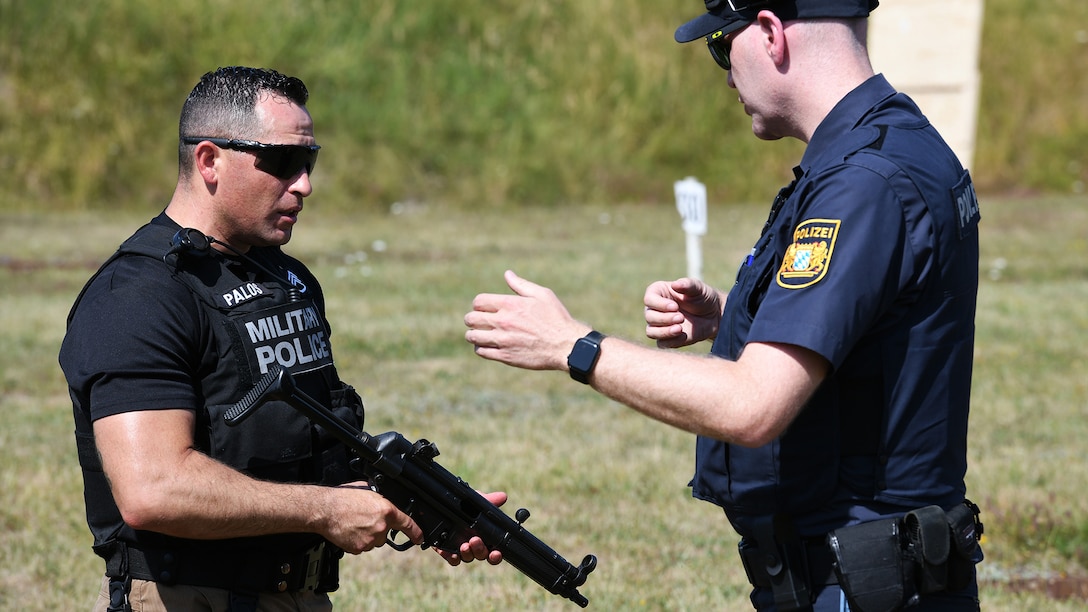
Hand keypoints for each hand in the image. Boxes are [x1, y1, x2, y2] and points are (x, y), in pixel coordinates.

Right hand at [321, 482, 423, 553]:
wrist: (325, 510)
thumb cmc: (343, 497)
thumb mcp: (368, 490)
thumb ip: (381, 499)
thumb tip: (386, 502)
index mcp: (386, 510)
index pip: (407, 523)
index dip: (416, 532)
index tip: (420, 538)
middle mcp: (381, 526)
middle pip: (386, 533)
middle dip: (378, 528)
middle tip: (364, 519)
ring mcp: (370, 539)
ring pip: (374, 541)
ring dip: (368, 535)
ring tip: (354, 523)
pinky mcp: (359, 548)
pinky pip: (363, 547)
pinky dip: (358, 541)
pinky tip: (350, 531)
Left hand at [437, 491, 506, 566]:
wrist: (443, 504)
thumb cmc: (464, 504)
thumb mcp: (475, 501)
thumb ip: (489, 500)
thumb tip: (503, 496)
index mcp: (484, 536)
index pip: (493, 551)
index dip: (496, 555)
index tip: (496, 553)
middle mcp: (473, 544)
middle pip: (481, 555)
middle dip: (480, 551)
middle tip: (475, 540)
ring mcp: (460, 548)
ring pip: (467, 558)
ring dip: (468, 554)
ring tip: (464, 546)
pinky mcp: (446, 549)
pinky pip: (451, 558)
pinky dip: (453, 558)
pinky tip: (453, 554)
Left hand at [465, 270, 588, 370]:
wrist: (566, 345)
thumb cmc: (556, 318)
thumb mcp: (542, 295)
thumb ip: (521, 285)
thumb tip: (507, 274)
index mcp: (510, 304)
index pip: (479, 301)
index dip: (478, 304)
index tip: (483, 308)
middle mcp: (503, 321)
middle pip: (471, 319)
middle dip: (472, 319)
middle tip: (478, 322)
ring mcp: (503, 340)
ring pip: (473, 337)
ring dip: (473, 335)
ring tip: (479, 335)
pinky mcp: (505, 356)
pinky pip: (481, 352)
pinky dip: (480, 348)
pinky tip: (487, 346)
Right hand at [643, 277, 723, 347]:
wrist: (713, 315)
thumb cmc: (703, 297)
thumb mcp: (698, 288)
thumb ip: (687, 285)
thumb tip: (675, 284)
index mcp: (658, 293)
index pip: (649, 299)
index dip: (659, 304)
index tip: (675, 307)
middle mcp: (655, 309)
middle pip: (649, 316)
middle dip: (664, 318)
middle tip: (681, 317)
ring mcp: (659, 325)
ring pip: (651, 332)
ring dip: (664, 332)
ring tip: (680, 329)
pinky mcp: (666, 338)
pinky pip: (661, 344)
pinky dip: (671, 341)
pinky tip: (684, 336)